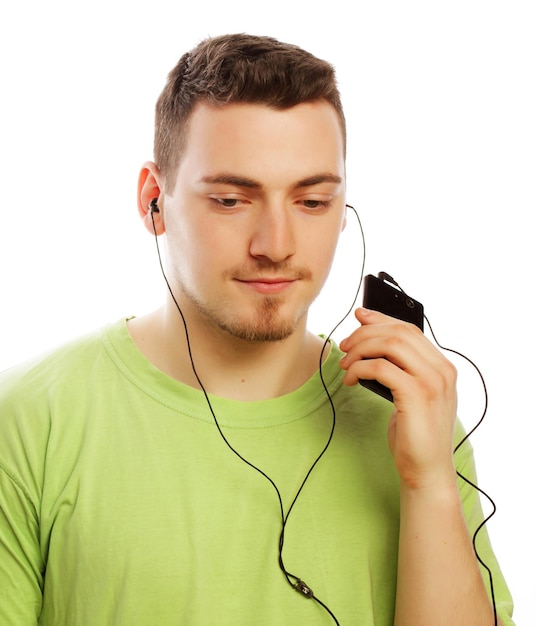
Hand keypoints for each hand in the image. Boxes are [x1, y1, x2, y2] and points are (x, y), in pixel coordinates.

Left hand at [339, 307, 457, 489]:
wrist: (426, 471)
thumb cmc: (414, 434)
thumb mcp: (409, 394)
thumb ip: (399, 368)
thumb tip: (371, 338)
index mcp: (442, 367)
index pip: (410, 329)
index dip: (381, 319)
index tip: (359, 317)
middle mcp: (442, 371)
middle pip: (398, 332)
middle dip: (365, 334)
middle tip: (344, 346)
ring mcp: (432, 382)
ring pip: (390, 345)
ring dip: (360, 349)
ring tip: (345, 364)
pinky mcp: (417, 396)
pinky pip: (381, 368)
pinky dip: (360, 368)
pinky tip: (350, 379)